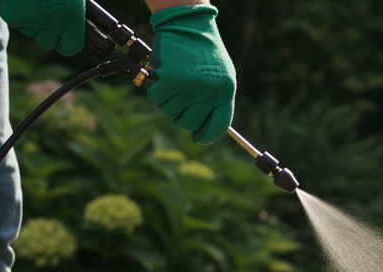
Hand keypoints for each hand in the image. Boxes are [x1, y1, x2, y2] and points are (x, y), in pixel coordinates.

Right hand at [0, 0, 85, 56]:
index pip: (71, 48)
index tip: (64, 36)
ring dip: (29, 18)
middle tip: (43, 7)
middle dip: (44, 30)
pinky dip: (14, 11)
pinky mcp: (12, 17)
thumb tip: (83, 28)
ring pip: (30, 31)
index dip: (66, 42)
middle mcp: (55, 21)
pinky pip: (14, 21)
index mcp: (73, 14)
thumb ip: (71, 11)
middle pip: (47, 42)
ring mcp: (32, 21)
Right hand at [147, 4, 235, 144]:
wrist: (189, 23)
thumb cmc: (203, 49)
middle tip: (179, 99)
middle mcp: (210, 92)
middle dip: (181, 115)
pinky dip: (156, 92)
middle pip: (190, 123)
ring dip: (167, 101)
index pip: (219, 126)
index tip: (198, 137)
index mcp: (226, 91)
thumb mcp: (219, 74)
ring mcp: (190, 87)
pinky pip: (157, 100)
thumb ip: (215, 99)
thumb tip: (205, 128)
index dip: (206, 136)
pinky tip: (162, 78)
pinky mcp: (171, 80)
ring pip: (171, 112)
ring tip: (172, 83)